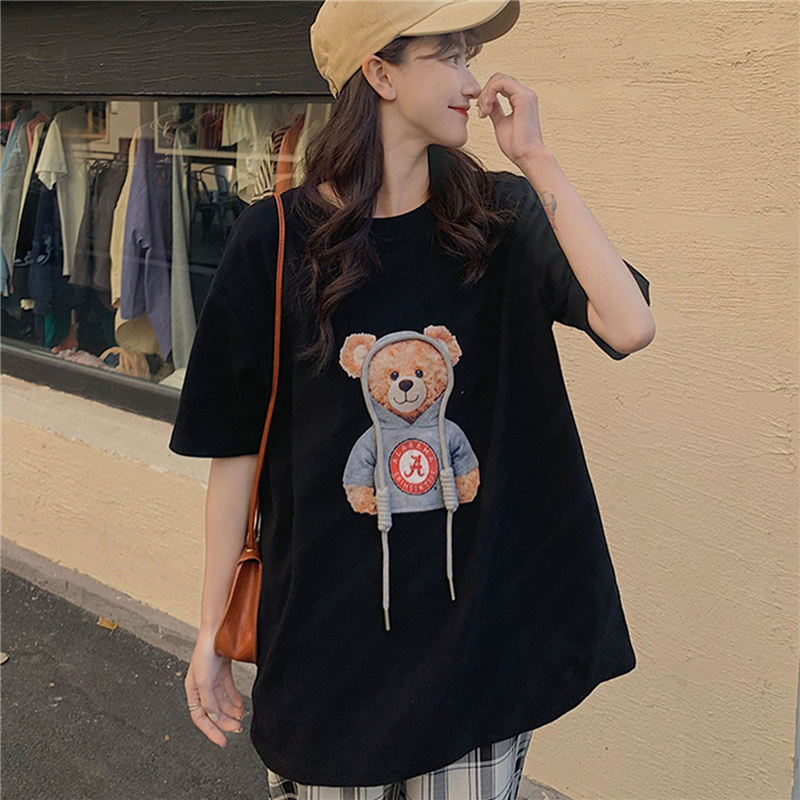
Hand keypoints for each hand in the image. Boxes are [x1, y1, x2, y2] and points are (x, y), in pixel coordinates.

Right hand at [185, 632, 244, 747]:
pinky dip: (234, 699)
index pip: (200, 717)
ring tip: (240, 718)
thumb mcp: (204, 680)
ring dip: (230, 711)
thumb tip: (213, 717)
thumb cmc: (205, 652)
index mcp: (192, 690)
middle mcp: (201, 686)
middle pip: (213, 711)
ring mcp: (212, 679)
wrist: (217, 631)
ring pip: (221, 702)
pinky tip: (240, 706)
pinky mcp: (222, 671)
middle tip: (237, 729)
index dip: (210, 731)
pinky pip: (228, 690)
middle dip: (224, 721)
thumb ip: (208, 700)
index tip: (222, 741)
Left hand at [476, 73, 548, 166]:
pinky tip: (487, 108)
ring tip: (484, 111)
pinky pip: (501, 82)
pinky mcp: (523, 97)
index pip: (500, 85)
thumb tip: (487, 102)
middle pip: (498, 79)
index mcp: (520, 100)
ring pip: (499, 78)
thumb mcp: (500, 123)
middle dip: (484, 93)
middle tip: (481, 111)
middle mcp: (524, 94)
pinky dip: (489, 92)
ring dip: (486, 93)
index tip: (481, 112)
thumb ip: (495, 110)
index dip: (486, 94)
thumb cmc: (517, 146)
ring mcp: (525, 94)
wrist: (527, 156)